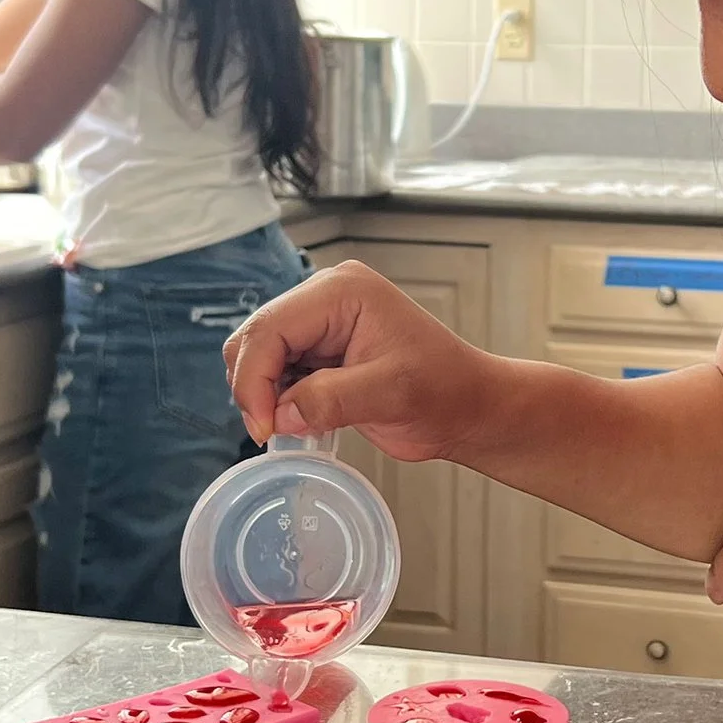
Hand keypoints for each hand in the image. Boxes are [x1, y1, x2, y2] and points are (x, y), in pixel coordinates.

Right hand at [222, 260, 495, 459]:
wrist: (468, 407)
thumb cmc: (446, 390)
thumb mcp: (391, 394)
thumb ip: (331, 400)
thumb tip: (280, 413)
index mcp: (342, 292)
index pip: (270, 328)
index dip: (255, 380)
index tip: (264, 426)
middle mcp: (325, 299)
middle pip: (255, 338)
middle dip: (255, 386)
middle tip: (272, 430)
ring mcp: (320, 324)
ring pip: (259, 356)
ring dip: (265, 394)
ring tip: (295, 424)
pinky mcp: (319, 352)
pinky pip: (277, 373)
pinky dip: (278, 399)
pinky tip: (302, 418)